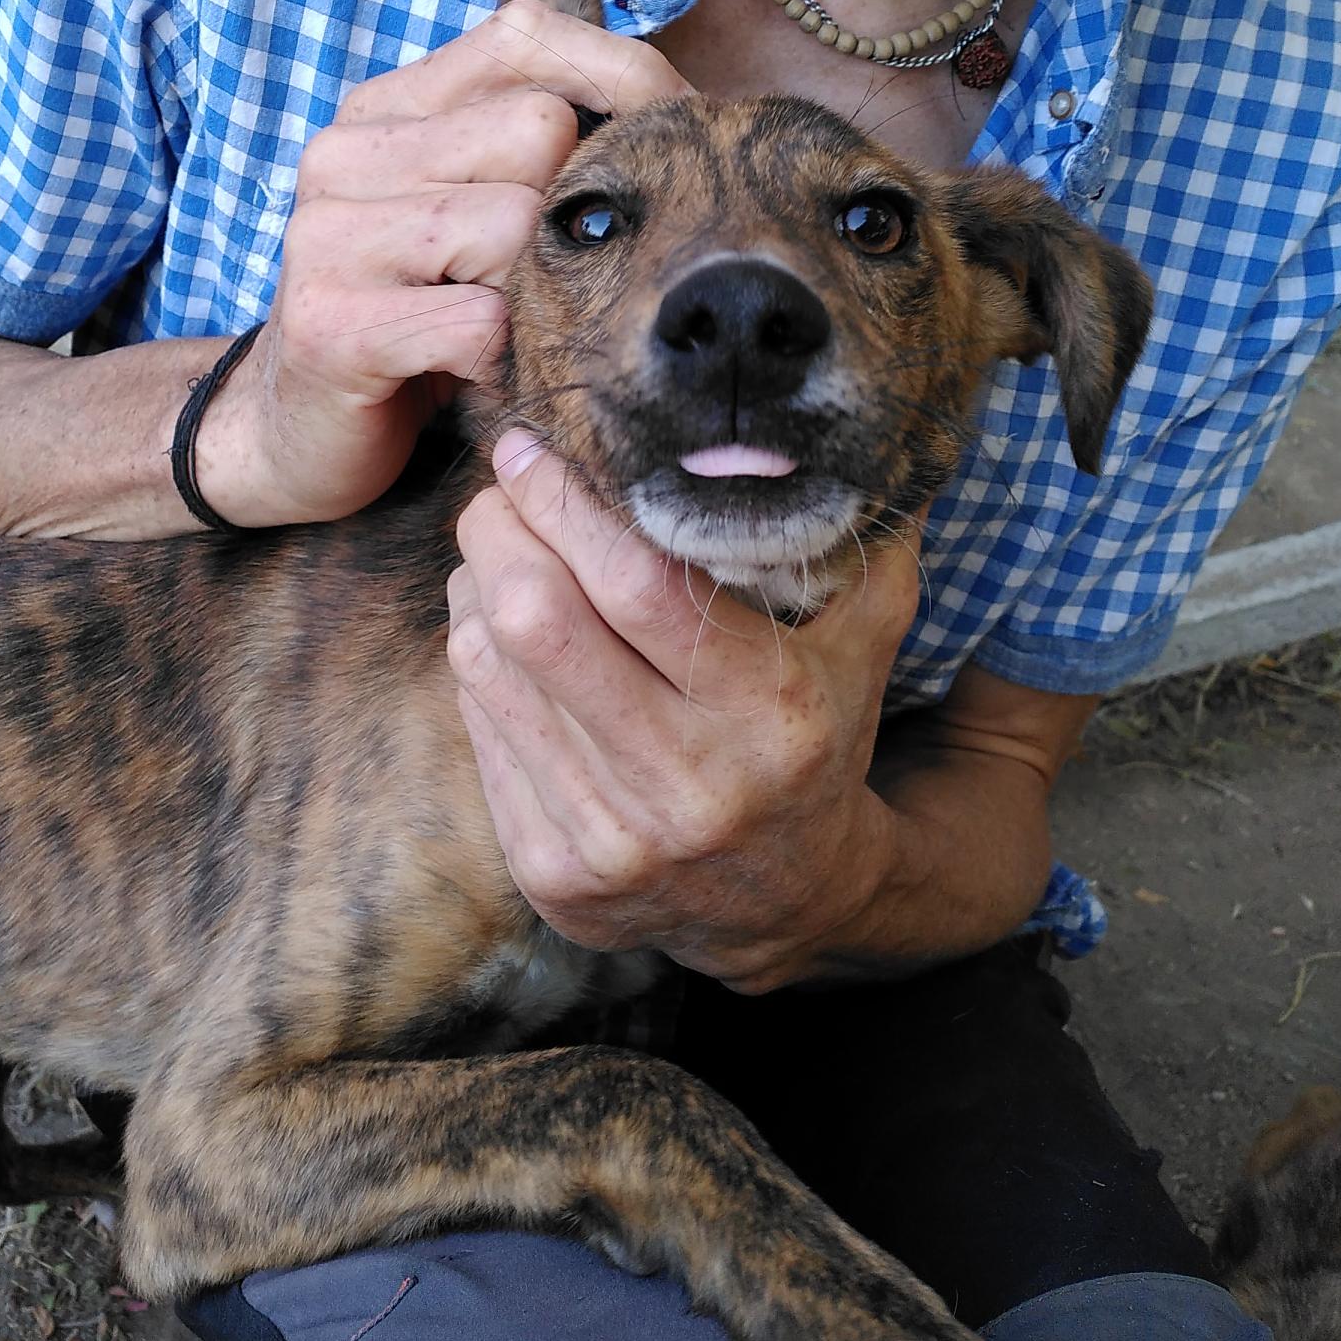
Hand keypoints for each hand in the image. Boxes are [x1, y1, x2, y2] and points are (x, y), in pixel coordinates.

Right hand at [193, 0, 687, 525]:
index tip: (666, 135)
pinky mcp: (333, 324)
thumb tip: (672, 90)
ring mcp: (329, 235)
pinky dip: (503, 361)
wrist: (297, 433)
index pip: (523, 35)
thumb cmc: (417, 316)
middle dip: (568, 212)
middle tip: (545, 277)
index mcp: (383, 109)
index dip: (617, 75)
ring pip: (515, 225)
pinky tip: (479, 375)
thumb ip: (531, 143)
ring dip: (534, 295)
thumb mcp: (466, 209)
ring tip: (502, 329)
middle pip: (538, 131)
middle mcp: (344, 153)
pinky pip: (482, 321)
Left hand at [446, 430, 924, 990]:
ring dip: (476, 589)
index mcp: (771, 712)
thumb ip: (861, 545)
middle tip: (497, 493)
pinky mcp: (552, 872)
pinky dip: (476, 660)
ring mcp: (612, 837)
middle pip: (539, 619)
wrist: (792, 904)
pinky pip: (478, 727)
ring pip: (491, 669)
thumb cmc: (817, 742)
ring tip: (495, 554)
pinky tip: (496, 631)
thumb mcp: (863, 647)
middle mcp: (689, 783)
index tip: (529, 451)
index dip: (565, 504)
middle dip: (499, 531)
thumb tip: (841, 437)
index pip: (636, 583)